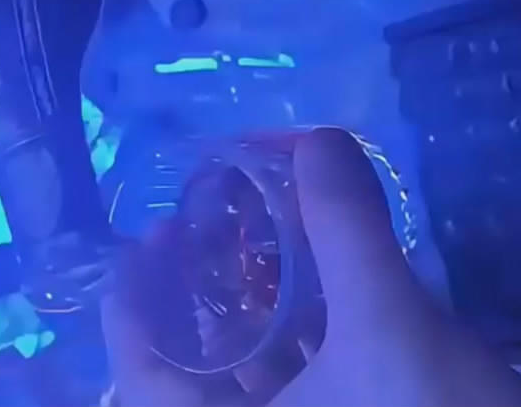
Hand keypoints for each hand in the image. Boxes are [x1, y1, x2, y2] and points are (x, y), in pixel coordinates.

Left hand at [102, 127, 520, 406]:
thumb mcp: (388, 325)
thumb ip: (346, 229)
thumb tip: (318, 138)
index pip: (136, 370)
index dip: (132, 297)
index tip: (153, 231)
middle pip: (189, 361)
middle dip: (199, 284)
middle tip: (209, 219)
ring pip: (249, 371)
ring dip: (252, 301)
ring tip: (260, 234)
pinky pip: (298, 381)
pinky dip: (300, 330)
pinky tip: (318, 279)